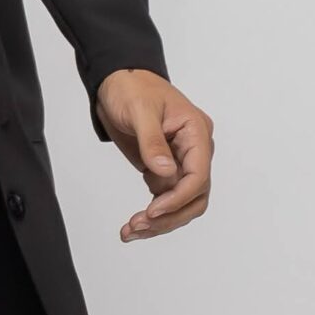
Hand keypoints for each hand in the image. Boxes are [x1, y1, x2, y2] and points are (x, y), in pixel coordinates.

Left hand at [93, 69, 213, 241]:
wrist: (116, 82)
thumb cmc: (131, 88)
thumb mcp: (140, 111)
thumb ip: (152, 141)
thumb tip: (166, 172)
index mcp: (196, 132)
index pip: (198, 175)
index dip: (178, 197)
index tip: (153, 211)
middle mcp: (194, 150)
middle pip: (195, 196)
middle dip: (169, 216)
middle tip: (138, 227)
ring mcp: (180, 161)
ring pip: (182, 203)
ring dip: (160, 222)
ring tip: (131, 232)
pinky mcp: (164, 170)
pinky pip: (166, 199)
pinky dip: (152, 216)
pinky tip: (133, 226)